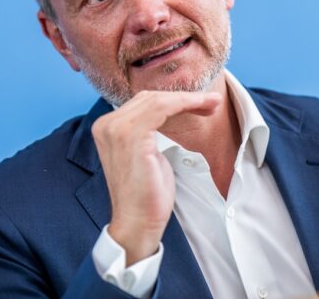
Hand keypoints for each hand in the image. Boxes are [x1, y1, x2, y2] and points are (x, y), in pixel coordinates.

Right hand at [91, 90, 220, 264]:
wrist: (138, 222)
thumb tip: (170, 112)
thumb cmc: (146, 193)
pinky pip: (162, 108)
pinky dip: (184, 104)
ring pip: (158, 100)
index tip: (201, 103)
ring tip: (213, 103)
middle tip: (212, 102)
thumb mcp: (148, 154)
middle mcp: (106, 124)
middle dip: (184, 97)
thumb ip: (150, 131)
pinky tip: (201, 108)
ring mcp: (116, 129)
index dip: (174, 100)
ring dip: (189, 99)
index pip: (143, 103)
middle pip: (150, 98)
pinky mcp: (131, 135)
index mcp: (107, 127)